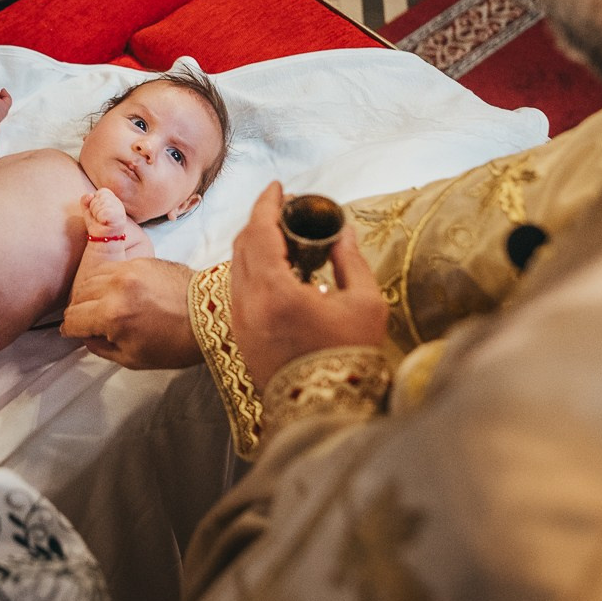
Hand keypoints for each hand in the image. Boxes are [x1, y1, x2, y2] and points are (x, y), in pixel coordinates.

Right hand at [61, 257, 199, 367]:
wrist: (211, 315)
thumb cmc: (176, 342)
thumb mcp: (134, 358)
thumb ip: (102, 348)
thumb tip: (87, 336)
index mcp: (112, 315)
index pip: (73, 318)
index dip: (70, 329)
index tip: (73, 332)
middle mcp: (115, 287)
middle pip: (77, 295)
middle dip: (80, 310)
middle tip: (89, 320)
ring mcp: (128, 269)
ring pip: (91, 277)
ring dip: (91, 292)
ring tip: (103, 304)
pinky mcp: (141, 259)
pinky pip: (111, 267)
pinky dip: (108, 280)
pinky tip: (119, 292)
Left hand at [83, 188, 130, 238]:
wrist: (102, 241)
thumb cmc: (96, 225)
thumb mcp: (88, 210)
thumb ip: (85, 199)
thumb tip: (90, 195)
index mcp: (113, 200)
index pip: (102, 191)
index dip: (95, 201)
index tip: (97, 212)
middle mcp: (118, 203)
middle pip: (101, 196)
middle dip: (94, 208)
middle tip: (98, 218)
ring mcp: (120, 210)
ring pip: (101, 204)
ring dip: (96, 214)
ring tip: (101, 221)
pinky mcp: (118, 218)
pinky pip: (103, 212)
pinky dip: (100, 218)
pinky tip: (103, 223)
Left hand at [231, 183, 387, 386]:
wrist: (324, 414)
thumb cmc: (351, 359)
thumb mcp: (364, 304)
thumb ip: (350, 260)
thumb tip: (341, 231)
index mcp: (274, 291)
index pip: (259, 231)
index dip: (267, 203)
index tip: (278, 186)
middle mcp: (247, 303)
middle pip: (242, 245)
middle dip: (260, 221)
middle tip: (285, 210)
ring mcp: (240, 322)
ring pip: (237, 268)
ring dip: (255, 246)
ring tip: (284, 239)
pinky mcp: (241, 338)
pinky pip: (239, 290)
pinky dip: (253, 270)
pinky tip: (278, 272)